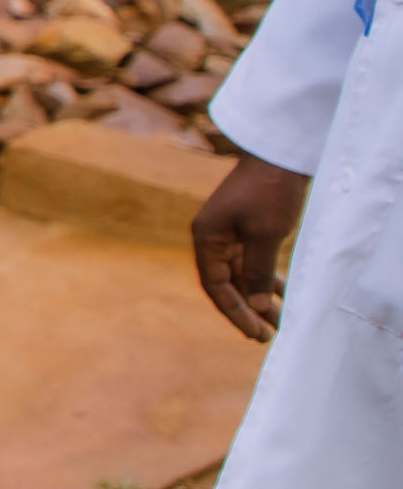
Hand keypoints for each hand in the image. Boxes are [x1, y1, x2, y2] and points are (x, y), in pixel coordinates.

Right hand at [192, 155, 307, 342]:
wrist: (280, 154)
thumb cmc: (269, 191)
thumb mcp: (266, 236)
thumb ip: (258, 273)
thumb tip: (255, 308)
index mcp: (206, 238)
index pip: (215, 286)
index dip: (235, 313)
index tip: (256, 334)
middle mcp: (212, 238)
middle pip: (227, 283)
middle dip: (248, 310)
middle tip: (268, 334)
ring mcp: (229, 232)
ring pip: (241, 274)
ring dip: (259, 297)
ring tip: (279, 320)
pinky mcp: (247, 228)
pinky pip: (252, 261)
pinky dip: (265, 278)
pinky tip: (281, 293)